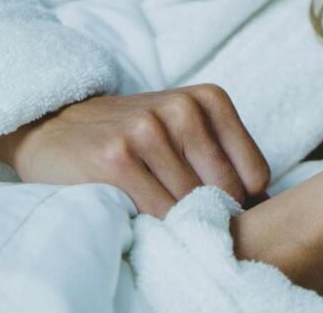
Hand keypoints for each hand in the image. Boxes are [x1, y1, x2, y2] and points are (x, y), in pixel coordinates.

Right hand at [0, 84, 269, 216]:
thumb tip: (268, 203)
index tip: (218, 206)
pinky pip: (159, 211)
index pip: (255, 174)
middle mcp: (183, 109)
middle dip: (212, 212)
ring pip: (193, 203)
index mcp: (210, 99)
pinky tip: (140, 210)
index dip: (241, 201)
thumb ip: (224, 157)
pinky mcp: (117, 158)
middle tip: (188, 212)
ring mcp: (148, 131)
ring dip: (181, 218)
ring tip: (161, 208)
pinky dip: (156, 223)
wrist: (54, 126)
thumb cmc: (133, 136)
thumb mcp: (185, 129)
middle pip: (227, 191)